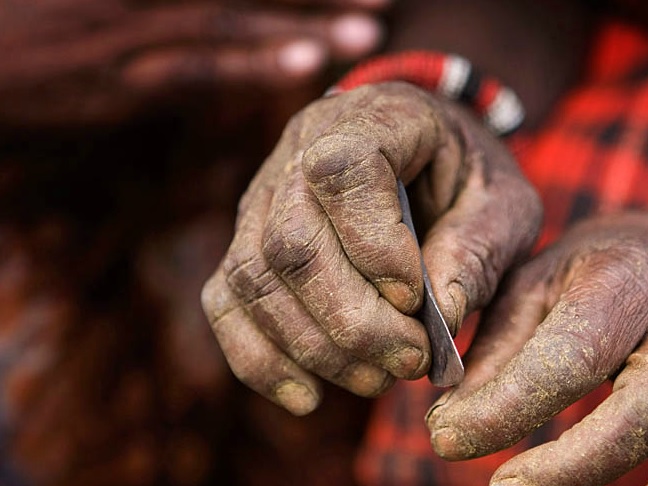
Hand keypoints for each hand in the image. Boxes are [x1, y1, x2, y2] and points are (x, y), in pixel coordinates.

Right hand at [0, 0, 390, 126]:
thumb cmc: (29, 20)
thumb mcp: (107, 0)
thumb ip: (168, 0)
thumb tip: (230, 8)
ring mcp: (133, 26)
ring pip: (236, 15)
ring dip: (309, 19)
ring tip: (374, 26)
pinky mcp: (120, 76)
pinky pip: (197, 66)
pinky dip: (253, 62)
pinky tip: (305, 62)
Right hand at [201, 81, 541, 412]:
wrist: (432, 163)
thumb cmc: (472, 184)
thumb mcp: (504, 206)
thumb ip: (479, 252)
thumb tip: (439, 318)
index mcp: (373, 117)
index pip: (344, 172)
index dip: (374, 247)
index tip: (416, 301)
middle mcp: (301, 148)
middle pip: (291, 243)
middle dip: (352, 322)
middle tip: (410, 362)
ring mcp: (263, 197)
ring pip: (255, 280)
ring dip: (316, 349)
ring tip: (379, 380)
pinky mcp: (247, 245)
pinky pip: (227, 304)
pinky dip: (260, 360)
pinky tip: (308, 398)